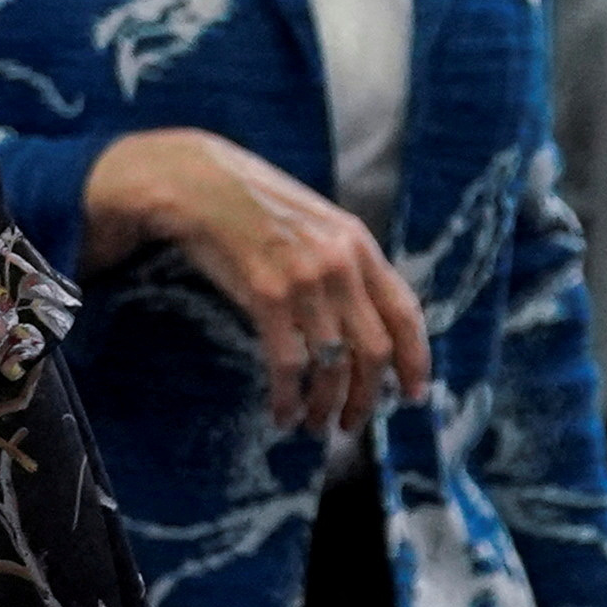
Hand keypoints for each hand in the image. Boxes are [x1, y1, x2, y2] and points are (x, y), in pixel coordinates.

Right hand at [80, 128, 428, 432]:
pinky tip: (281, 413)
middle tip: (352, 423)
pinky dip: (289, 397)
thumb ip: (341, 263)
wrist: (191, 181)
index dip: (415, 361)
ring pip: (334, 364)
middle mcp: (341, 263)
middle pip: (374, 349)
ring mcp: (305, 279)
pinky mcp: (265, 294)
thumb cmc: (245, 204)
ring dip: (327, 405)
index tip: (412, 395)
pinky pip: (289, 362)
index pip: (405, 313)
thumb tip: (358, 320)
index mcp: (358, 243)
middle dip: (369, 397)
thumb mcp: (311, 224)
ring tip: (314, 425)